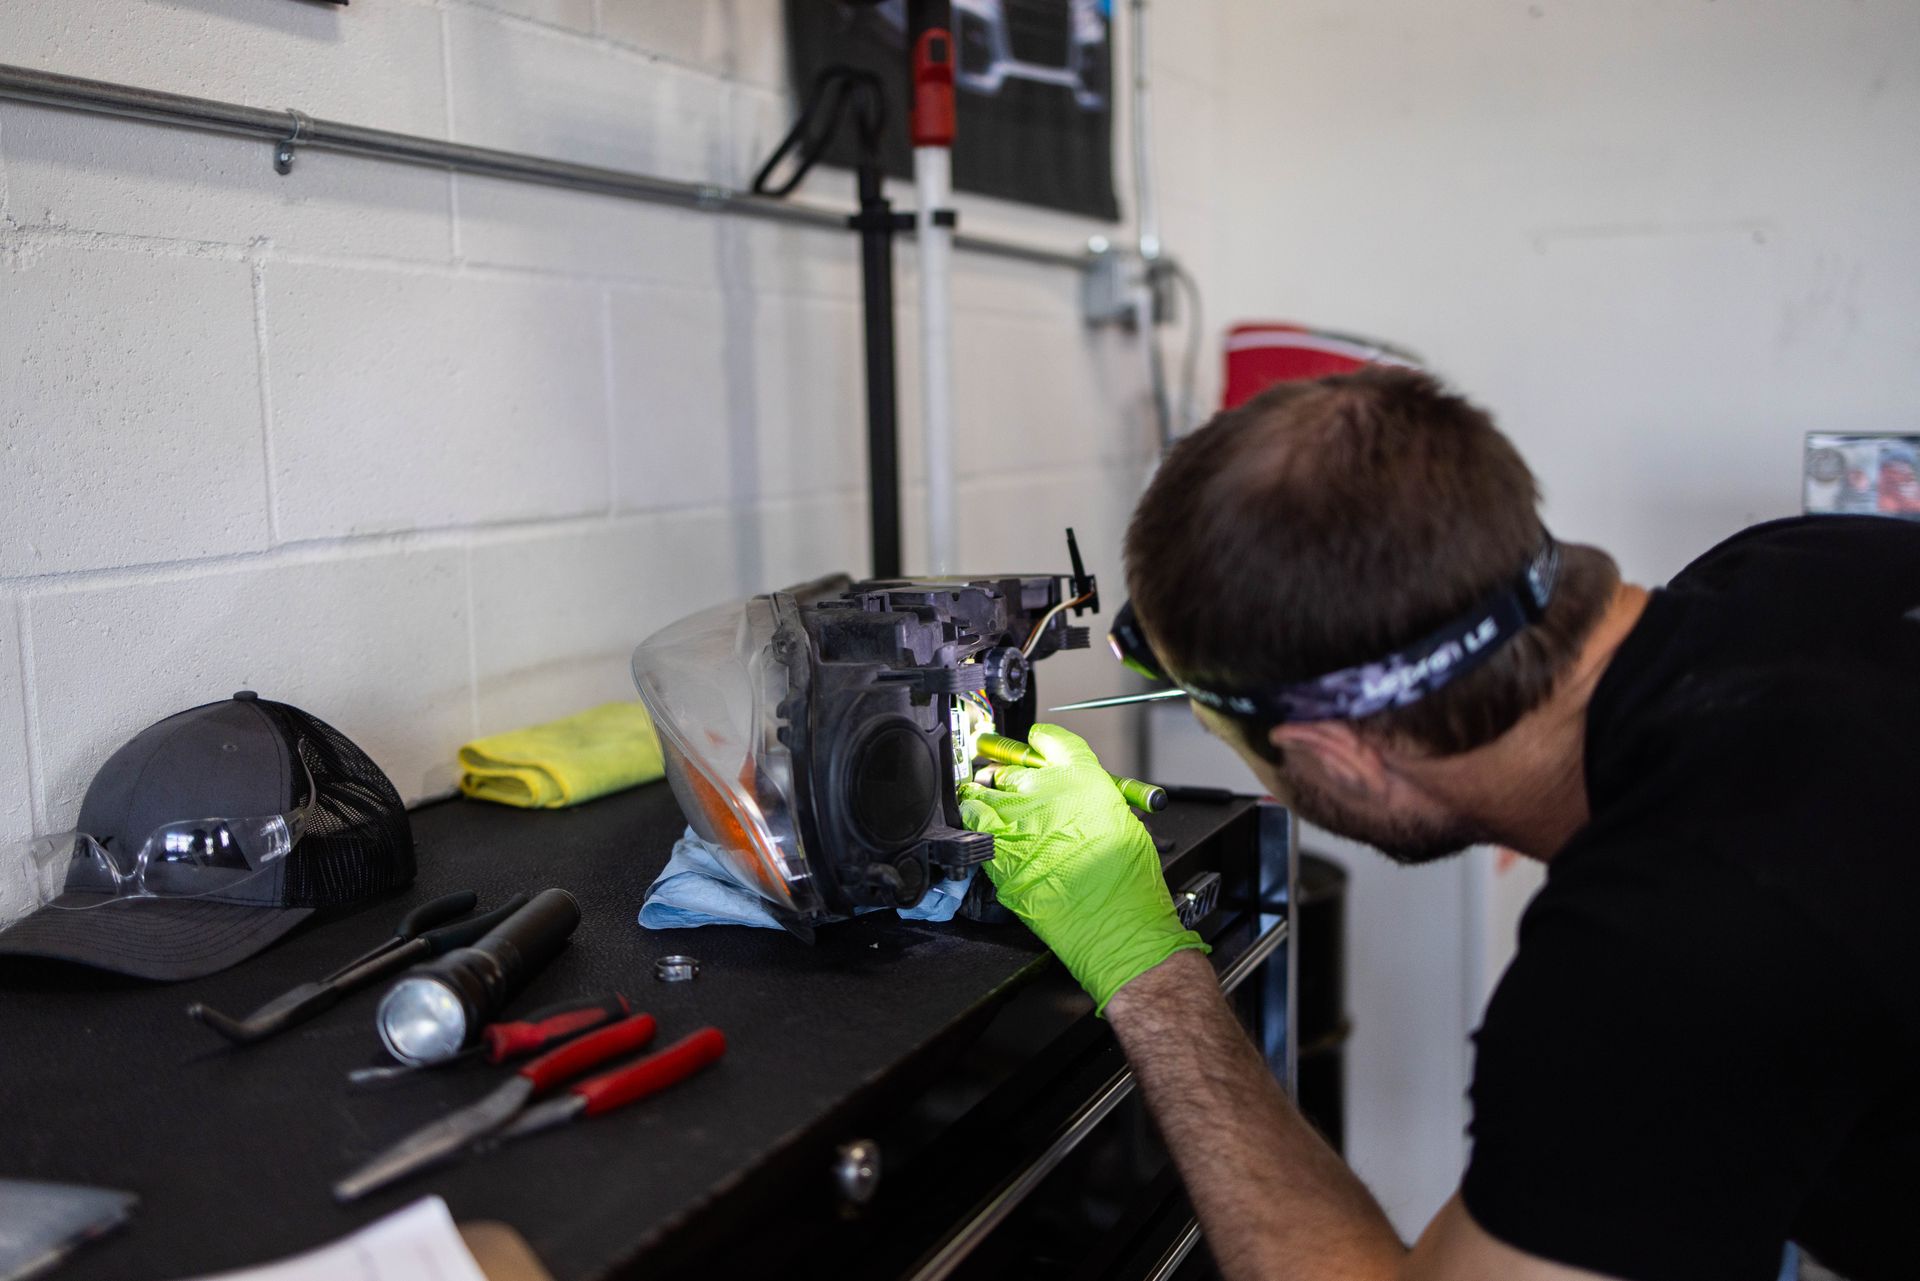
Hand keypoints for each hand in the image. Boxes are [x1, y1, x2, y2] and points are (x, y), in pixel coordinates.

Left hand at [958, 724, 1207, 1013]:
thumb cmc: (1125, 879)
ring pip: (988, 790)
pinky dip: (973, 817)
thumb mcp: (1120, 820)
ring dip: (987, 794)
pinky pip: (974, 820)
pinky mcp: (998, 848)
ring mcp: (1017, 817)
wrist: (1113, 921)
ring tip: (987, 799)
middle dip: (1011, 776)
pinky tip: (978, 821)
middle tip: (1012, 786)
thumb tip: (1071, 798)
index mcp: (1082, 777)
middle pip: (1014, 768)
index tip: (1036, 742)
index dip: (1041, 740)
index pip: (1053, 741)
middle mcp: (1046, 790)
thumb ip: (1088, 800)